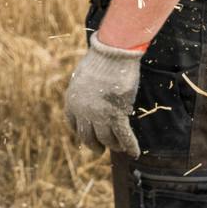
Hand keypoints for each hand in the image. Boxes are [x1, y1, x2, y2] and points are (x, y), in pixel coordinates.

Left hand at [64, 33, 143, 155]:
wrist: (111, 54)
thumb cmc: (99, 61)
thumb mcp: (84, 77)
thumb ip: (85, 91)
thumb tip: (93, 98)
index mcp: (71, 101)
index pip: (73, 124)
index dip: (81, 132)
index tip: (87, 136)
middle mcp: (82, 112)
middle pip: (88, 137)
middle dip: (95, 145)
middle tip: (100, 149)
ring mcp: (99, 115)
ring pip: (106, 139)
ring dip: (114, 145)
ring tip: (118, 148)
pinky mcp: (117, 114)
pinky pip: (124, 136)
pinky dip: (129, 146)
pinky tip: (134, 153)